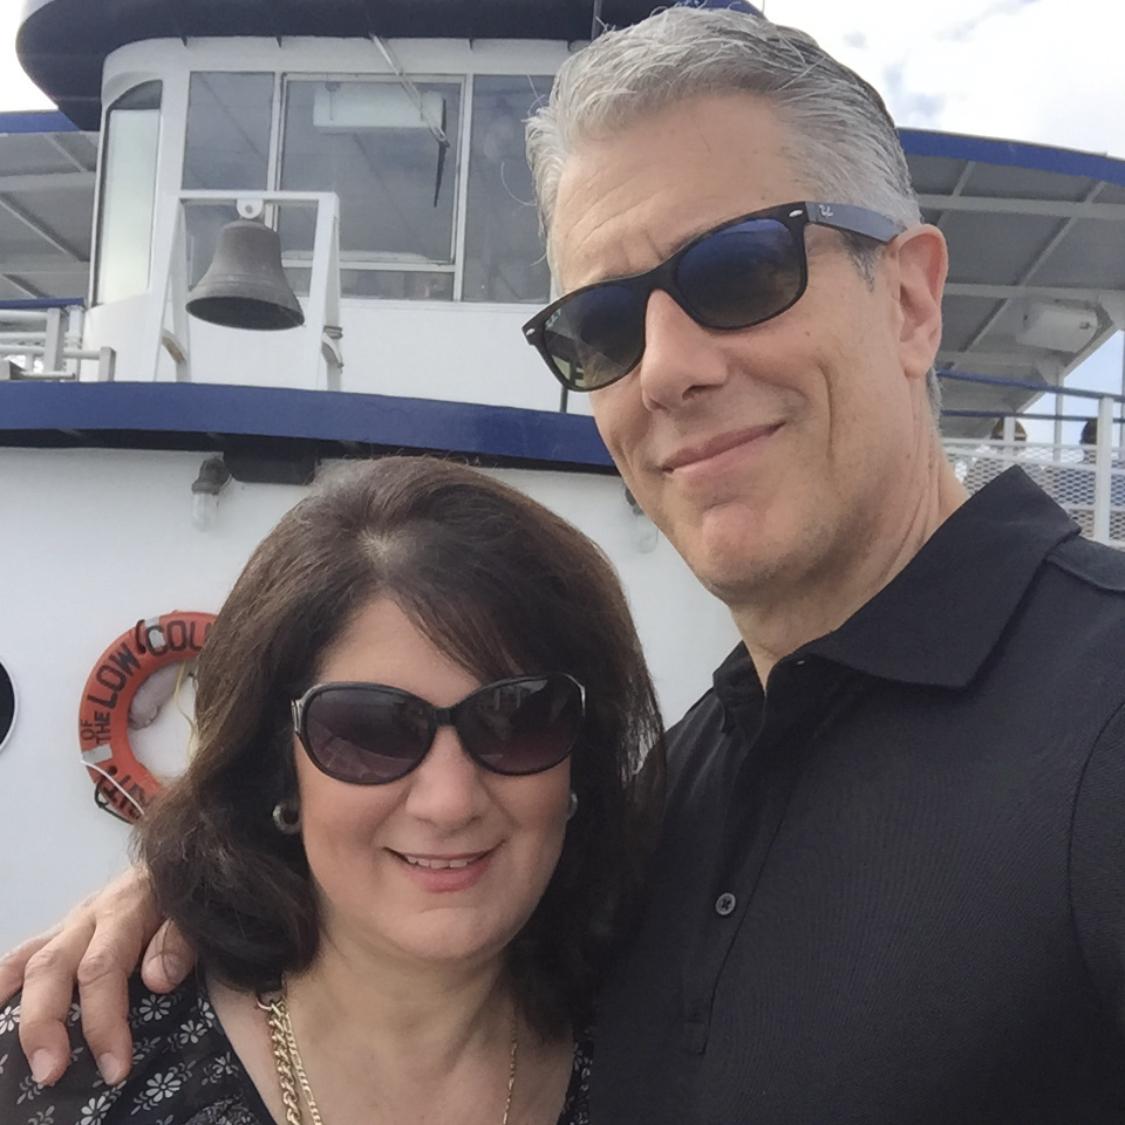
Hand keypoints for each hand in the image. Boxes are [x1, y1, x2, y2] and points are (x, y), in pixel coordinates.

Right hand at [0, 867, 194, 1086]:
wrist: (183, 861)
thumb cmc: (189, 895)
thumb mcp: (197, 911)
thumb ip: (182, 940)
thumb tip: (157, 979)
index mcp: (126, 908)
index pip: (103, 967)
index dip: (104, 1020)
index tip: (114, 1066)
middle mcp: (90, 916)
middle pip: (52, 967)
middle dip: (45, 1024)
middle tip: (50, 1073)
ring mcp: (71, 923)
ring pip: (27, 961)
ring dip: (14, 1010)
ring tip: (5, 1055)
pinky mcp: (63, 931)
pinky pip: (23, 956)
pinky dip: (3, 985)